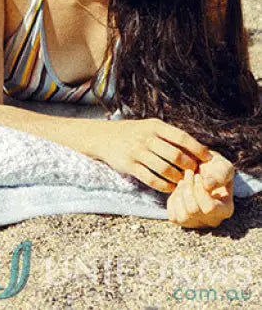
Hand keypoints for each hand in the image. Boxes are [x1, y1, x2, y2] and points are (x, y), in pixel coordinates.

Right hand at [92, 118, 210, 192]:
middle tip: (196, 173)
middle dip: (189, 166)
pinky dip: (164, 186)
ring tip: (184, 181)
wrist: (104, 137)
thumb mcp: (150, 127)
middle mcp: (146, 137)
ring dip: (178, 178)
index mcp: (155, 126)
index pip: (181, 137)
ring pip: (165, 169)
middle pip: (175, 155)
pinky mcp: (130, 166)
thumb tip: (197, 148)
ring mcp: (137, 152)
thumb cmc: (135, 133)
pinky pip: (152, 179)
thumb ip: (169, 136)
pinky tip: (170, 187)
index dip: (197, 149)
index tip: (209, 158)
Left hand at [167, 151, 233, 227]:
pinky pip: (173, 216)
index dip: (199, 190)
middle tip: (188, 173)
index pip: (209, 208)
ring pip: (183, 216)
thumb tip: (207, 185)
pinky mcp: (182, 220)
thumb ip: (220, 174)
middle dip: (188, 188)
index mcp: (225, 210)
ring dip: (180, 194)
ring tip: (183, 180)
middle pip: (193, 211)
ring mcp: (196, 222)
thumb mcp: (222, 166)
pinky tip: (179, 189)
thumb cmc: (213, 168)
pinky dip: (173, 200)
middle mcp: (212, 221)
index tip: (197, 175)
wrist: (200, 167)